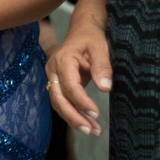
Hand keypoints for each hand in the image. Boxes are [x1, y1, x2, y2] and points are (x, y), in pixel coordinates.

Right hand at [46, 14, 110, 135]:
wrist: (83, 29)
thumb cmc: (91, 36)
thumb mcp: (100, 47)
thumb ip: (102, 66)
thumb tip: (105, 88)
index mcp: (63, 60)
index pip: (69, 86)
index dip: (81, 102)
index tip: (95, 114)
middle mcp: (53, 70)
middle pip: (58, 99)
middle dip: (73, 117)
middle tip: (90, 130)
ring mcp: (53, 77)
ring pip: (58, 103)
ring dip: (74, 118)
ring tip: (92, 130)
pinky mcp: (58, 82)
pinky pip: (62, 100)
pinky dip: (73, 112)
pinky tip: (86, 122)